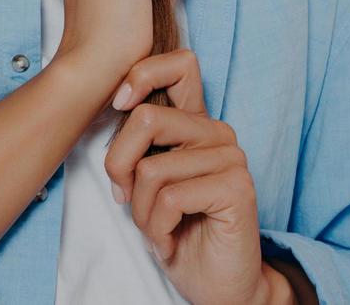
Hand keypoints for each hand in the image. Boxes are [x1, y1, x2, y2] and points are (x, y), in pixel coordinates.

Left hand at [105, 49, 269, 304]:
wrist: (214, 285)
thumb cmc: (176, 231)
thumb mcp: (145, 181)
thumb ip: (137, 145)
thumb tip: (112, 107)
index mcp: (196, 124)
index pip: (179, 65)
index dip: (140, 75)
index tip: (118, 103)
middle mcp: (217, 133)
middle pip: (145, 119)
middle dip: (119, 166)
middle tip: (126, 199)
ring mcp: (231, 158)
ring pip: (151, 168)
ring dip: (141, 211)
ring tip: (156, 228)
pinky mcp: (237, 187)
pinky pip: (170, 197)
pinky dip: (156, 227)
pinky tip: (170, 240)